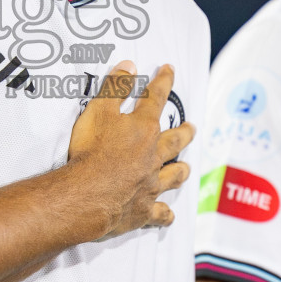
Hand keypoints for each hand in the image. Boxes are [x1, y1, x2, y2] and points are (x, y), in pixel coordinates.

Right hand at [67, 61, 193, 239]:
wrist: (88, 193)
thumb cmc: (91, 151)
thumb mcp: (98, 109)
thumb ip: (115, 87)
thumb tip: (129, 66)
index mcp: (143, 129)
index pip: (156, 99)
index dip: (163, 82)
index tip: (169, 70)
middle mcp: (153, 156)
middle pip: (175, 141)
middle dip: (185, 132)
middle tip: (192, 128)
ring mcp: (150, 183)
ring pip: (173, 176)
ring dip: (180, 171)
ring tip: (185, 169)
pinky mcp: (144, 209)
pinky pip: (160, 213)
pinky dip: (165, 214)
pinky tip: (169, 215)